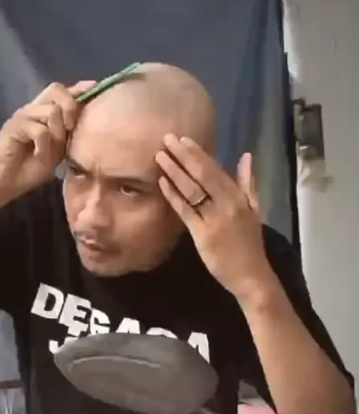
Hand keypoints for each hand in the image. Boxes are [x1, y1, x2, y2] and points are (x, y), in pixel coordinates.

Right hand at [0, 79, 96, 202]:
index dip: (79, 88)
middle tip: (70, 129)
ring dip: (57, 134)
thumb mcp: (56, 152)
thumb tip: (82, 122)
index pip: (62, 92)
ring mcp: (23, 115)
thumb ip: (66, 136)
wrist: (2, 183)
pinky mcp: (14, 126)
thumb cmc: (28, 170)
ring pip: (51, 111)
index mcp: (44, 113)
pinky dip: (44, 146)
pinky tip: (39, 156)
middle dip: (70, 107)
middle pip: (57, 89)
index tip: (94, 87)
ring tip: (50, 151)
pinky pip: (41, 130)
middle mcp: (34, 109)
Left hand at [156, 134, 273, 301]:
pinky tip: (162, 182)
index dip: (198, 154)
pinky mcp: (202, 234)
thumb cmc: (249, 243)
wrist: (250, 274)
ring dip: (175, 171)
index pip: (215, 169)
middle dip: (184, 156)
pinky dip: (173, 195)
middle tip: (167, 139)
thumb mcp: (254, 209)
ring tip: (160, 156)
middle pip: (202, 175)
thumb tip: (246, 156)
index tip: (183, 139)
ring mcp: (214, 219)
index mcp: (239, 197)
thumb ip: (248, 182)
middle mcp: (227, 204)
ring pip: (192, 190)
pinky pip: (186, 211)